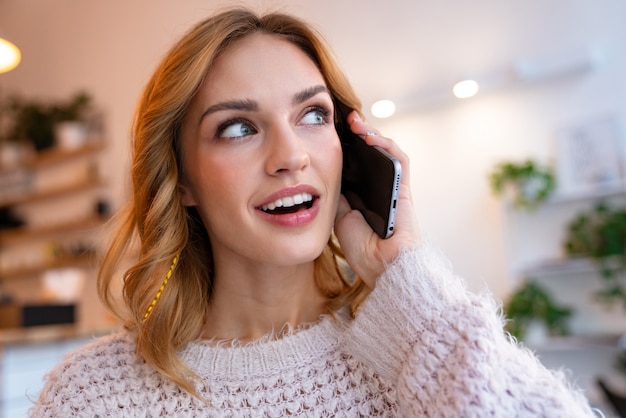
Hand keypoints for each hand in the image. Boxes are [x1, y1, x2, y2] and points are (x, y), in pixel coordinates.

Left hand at [334, 111, 419, 287]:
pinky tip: (369, 136)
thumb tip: (327, 176)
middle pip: (371, 155)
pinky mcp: (405, 188)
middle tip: (342, 121)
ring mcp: (394, 187)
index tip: (329, 135)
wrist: (384, 267)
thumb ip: (339, 197)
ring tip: (354, 122)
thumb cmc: (364, 250)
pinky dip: (386, 145)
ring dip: (371, 134)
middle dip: (358, 136)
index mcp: (364, 196)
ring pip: (386, 152)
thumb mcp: (341, 218)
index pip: (357, 165)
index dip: (346, 149)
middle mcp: (380, 188)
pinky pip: (399, 161)